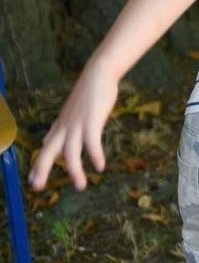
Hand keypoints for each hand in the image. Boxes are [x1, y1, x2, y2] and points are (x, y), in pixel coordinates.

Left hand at [27, 64, 119, 191]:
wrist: (98, 75)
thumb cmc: (88, 93)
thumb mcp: (71, 113)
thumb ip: (61, 127)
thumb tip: (47, 139)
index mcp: (60, 126)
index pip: (45, 148)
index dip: (38, 165)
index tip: (33, 181)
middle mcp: (64, 128)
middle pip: (49, 152)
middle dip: (42, 170)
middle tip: (37, 187)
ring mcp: (77, 125)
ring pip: (71, 153)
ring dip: (74, 171)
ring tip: (81, 186)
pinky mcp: (91, 123)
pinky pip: (92, 144)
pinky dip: (95, 156)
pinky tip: (100, 167)